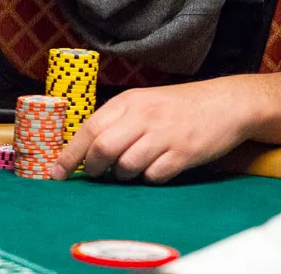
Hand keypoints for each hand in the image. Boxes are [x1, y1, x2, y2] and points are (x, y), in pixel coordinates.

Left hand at [52, 79, 252, 183]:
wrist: (225, 103)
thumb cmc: (179, 106)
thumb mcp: (145, 102)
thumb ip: (118, 122)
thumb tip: (87, 150)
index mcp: (130, 101)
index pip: (89, 128)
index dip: (69, 154)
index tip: (56, 173)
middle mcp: (143, 116)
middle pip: (102, 149)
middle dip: (93, 169)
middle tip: (96, 175)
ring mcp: (164, 135)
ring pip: (126, 166)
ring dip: (123, 175)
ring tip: (133, 169)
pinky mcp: (183, 153)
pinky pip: (153, 176)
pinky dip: (149, 178)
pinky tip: (157, 168)